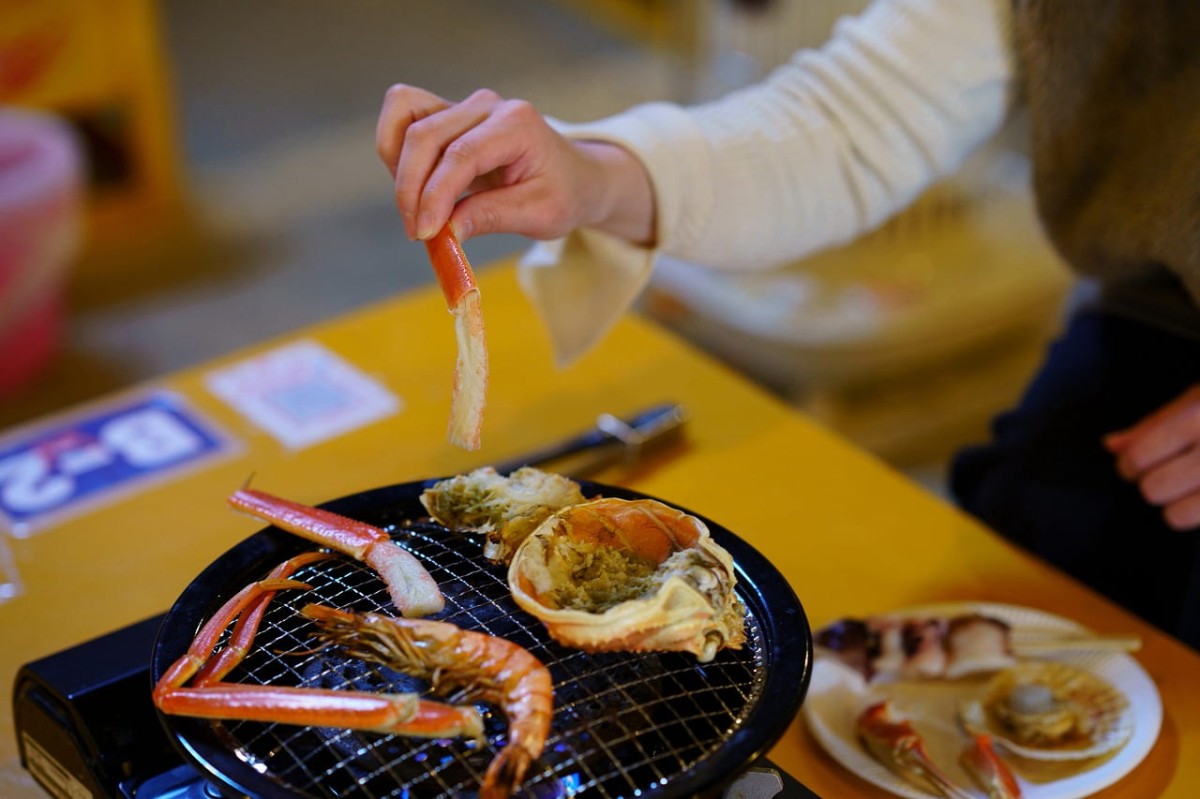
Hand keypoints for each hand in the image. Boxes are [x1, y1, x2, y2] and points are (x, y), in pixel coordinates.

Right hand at [375, 85, 653, 243]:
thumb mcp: (540, 214)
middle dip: (410, 188)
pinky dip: (397, 152)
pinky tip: (415, 188)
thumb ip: (492, 217)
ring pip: (404, 115)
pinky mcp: (448, 115)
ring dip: (398, 165)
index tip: (424, 233)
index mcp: (517, 124)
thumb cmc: (564, 194)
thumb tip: (445, 231)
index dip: (435, 195)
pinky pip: (404, 119)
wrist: (575, 176)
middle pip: (424, 134)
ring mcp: (464, 106)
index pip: (461, 155)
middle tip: (417, 233)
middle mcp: (486, 106)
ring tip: (414, 207)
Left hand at [1104, 384, 1199, 529]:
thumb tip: (1110, 445)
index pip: (1138, 456)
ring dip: (1177, 506)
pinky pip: (1197, 524)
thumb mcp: (1197, 399)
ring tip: (1190, 488)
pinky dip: (1195, 515)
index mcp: (1198, 417)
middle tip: (1167, 474)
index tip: (1133, 465)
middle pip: (1152, 489)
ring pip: (1176, 515)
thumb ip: (1155, 424)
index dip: (1129, 466)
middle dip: (1153, 483)